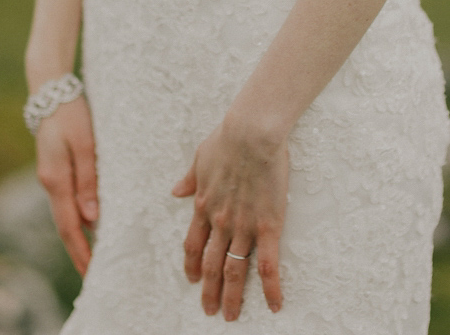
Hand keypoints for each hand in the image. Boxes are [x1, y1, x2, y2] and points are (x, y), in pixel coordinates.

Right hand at [35, 95, 97, 275]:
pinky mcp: (54, 169)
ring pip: (64, 214)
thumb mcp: (84, 145)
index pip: (69, 227)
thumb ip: (88, 181)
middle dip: (77, 251)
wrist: (50, 91)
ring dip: (76, 237)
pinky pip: (65, 201)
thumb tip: (92, 220)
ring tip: (91, 257)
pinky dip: (75, 218)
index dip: (80, 252)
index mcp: (56, 180)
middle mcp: (49, 182)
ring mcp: (50, 176)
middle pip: (64, 225)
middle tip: (91, 275)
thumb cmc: (71, 115)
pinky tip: (87, 224)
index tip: (90, 274)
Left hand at [172, 114, 287, 320]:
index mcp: (203, 205)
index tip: (192, 279)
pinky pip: (268, 265)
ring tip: (230, 316)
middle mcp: (220, 221)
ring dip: (231, 296)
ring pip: (234, 270)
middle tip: (209, 310)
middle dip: (209, 290)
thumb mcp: (200, 158)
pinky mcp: (267, 226)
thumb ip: (189, 179)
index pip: (193, 244)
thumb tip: (175, 191)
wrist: (250, 133)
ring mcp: (243, 226)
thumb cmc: (227, 138)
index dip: (192, 264)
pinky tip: (274, 306)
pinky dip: (270, 289)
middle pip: (211, 264)